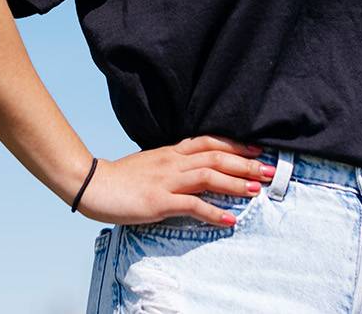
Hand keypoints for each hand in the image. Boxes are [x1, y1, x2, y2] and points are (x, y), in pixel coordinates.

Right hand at [75, 134, 276, 226]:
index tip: (257, 151)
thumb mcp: (151, 164)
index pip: (209, 142)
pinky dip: (213, 212)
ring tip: (256, 191)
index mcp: (171, 152)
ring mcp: (166, 181)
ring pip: (208, 175)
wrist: (92, 185)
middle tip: (269, 171)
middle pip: (216, 156)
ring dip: (235, 183)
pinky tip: (229, 219)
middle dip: (245, 163)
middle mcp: (172, 162)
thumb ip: (172, 164)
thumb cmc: (121, 178)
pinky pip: (192, 205)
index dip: (235, 145)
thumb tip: (193, 168)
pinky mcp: (159, 201)